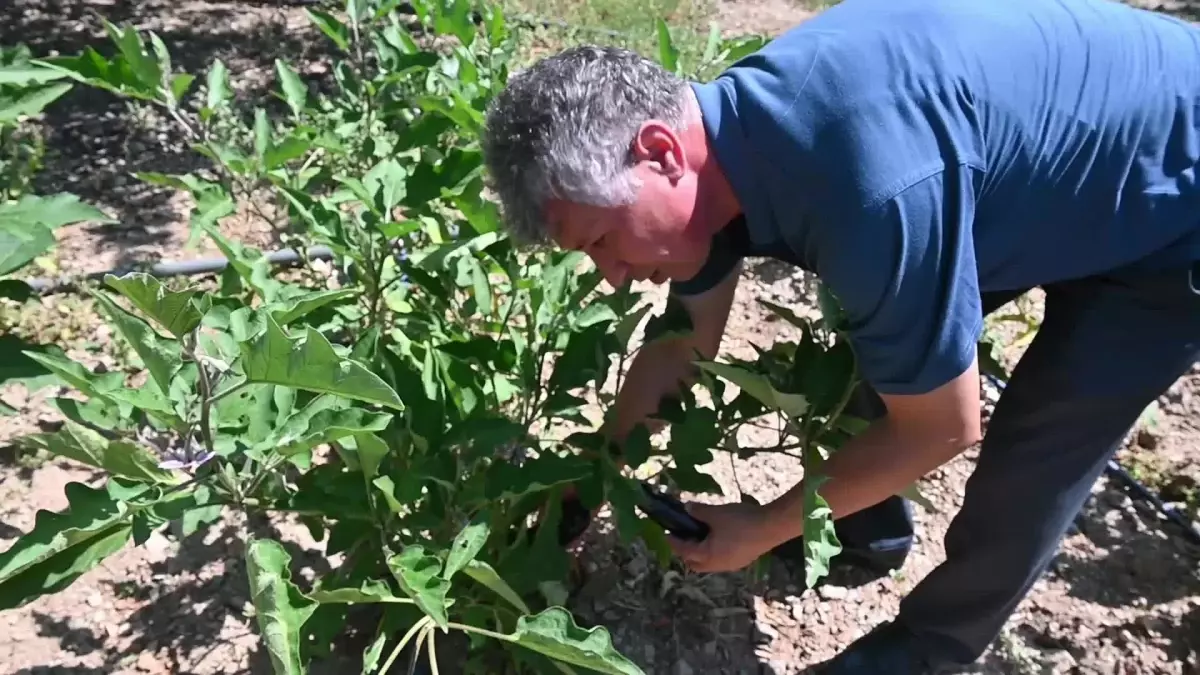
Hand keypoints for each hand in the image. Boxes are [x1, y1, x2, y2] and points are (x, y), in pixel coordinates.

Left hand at [667, 500, 782, 572]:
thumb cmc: (740, 521)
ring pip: (709, 564)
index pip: (685, 551)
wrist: (771, 527)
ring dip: (701, 553)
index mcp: (708, 555)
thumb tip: (687, 508)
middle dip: (685, 553)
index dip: (674, 542)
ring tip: (700, 536)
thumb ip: (698, 511)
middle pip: (695, 564)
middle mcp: (718, 565)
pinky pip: (721, 561)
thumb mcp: (716, 513)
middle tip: (682, 537)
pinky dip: (713, 552)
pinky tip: (718, 539)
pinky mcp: (742, 561)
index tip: (667, 534)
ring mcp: (731, 565)